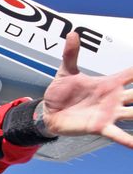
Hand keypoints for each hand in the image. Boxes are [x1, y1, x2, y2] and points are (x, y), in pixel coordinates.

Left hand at [43, 31, 132, 147]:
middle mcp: (114, 98)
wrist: (48, 112)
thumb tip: (73, 33)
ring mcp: (109, 113)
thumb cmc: (60, 92)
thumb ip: (71, 54)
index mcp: (109, 83)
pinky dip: (129, 141)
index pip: (132, 74)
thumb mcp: (66, 71)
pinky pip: (117, 134)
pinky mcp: (100, 127)